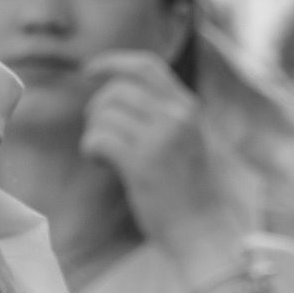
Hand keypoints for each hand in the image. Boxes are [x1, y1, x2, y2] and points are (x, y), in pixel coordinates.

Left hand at [79, 53, 246, 269]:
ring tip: (102, 155)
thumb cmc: (190, 193)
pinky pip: (99, 138)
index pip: (146, 66)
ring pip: (105, 113)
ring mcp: (161, 138)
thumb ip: (163, 118)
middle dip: (96, 107)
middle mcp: (177, 116)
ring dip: (93, 132)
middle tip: (97, 131)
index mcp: (188, 108)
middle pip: (117, 89)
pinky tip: (100, 162)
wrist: (204, 230)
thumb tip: (118, 99)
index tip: (89, 69)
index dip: (112, 62)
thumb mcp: (186, 142)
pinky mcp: (143, 164)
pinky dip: (91, 149)